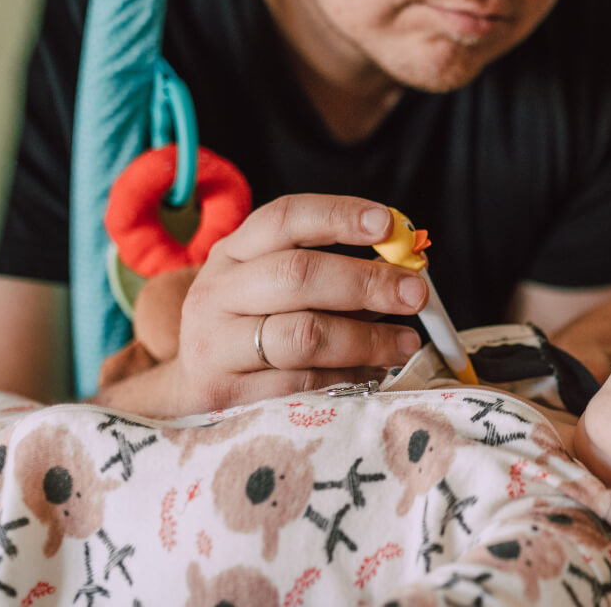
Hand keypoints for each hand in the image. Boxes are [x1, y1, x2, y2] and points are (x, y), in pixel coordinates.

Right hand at [155, 194, 428, 413]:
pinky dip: (348, 377)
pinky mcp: (226, 395)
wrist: (193, 389)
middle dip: (366, 282)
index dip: (339, 216)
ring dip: (367, 338)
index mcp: (234, 252)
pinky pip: (302, 384)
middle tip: (416, 294)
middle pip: (297, 275)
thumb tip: (411, 269)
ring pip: (303, 335)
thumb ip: (341, 274)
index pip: (285, 218)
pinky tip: (372, 372)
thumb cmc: (256, 327)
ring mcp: (215, 345)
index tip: (389, 225)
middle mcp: (217, 293)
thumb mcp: (280, 289)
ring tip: (405, 342)